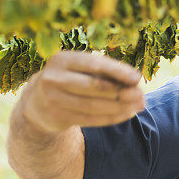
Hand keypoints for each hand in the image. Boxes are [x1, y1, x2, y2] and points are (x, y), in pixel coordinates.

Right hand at [20, 50, 145, 133]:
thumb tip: (136, 81)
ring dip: (120, 107)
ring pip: (94, 105)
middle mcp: (54, 78)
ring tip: (138, 105)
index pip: (94, 65)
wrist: (37, 103)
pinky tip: (126, 114)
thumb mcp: (80, 69)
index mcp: (62, 59)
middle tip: (141, 95)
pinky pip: (91, 119)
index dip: (117, 71)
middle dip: (121, 91)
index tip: (137, 78)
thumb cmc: (69, 80)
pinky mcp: (57, 117)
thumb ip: (104, 72)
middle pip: (95, 86)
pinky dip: (112, 117)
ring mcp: (53, 99)